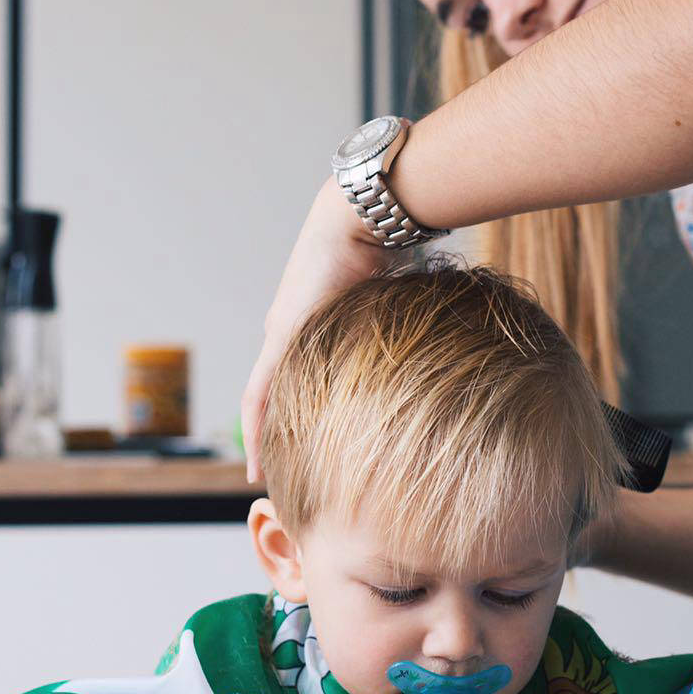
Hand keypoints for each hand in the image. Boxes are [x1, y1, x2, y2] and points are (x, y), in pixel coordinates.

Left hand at [241, 178, 382, 479]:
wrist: (362, 217)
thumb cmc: (386, 248)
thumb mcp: (389, 300)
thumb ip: (396, 326)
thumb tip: (435, 346)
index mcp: (309, 322)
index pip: (293, 377)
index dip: (290, 413)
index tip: (295, 446)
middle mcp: (286, 330)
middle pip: (272, 393)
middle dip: (272, 434)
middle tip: (273, 473)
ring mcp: (279, 333)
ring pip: (262, 399)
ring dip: (261, 438)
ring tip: (261, 476)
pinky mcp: (281, 336)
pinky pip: (260, 393)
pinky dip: (257, 428)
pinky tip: (257, 458)